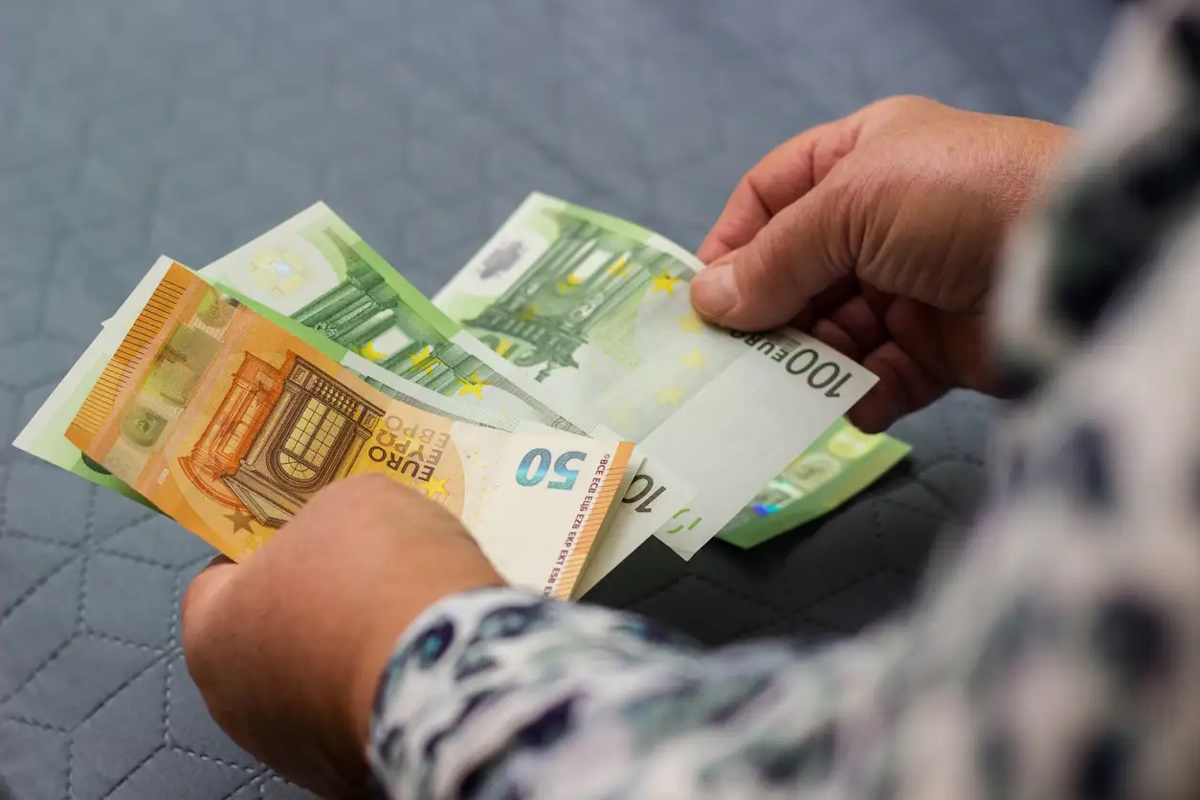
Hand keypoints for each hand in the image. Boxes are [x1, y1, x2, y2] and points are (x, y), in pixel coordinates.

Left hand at [181, 476, 503, 798]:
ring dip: (346, 653)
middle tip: (362, 571)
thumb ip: (331, 516)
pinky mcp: (343, 774)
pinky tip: (419, 659)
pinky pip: (356, 715)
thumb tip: (343, 529)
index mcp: (211, 628)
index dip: (263, 548)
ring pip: (311, 683)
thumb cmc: (382, 577)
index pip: (217, 580)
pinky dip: (379, 690)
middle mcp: (232, 700)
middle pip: (265, 635)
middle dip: (310, 603)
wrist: (449, 666)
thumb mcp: (357, 501)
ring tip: (402, 617)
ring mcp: (287, 745)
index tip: (303, 532)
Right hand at [691, 95, 1069, 430]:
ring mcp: (909, 287)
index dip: (733, 243)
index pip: (773, 196)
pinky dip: (856, 398)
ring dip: (803, 363)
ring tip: (771, 394)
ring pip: (831, 333)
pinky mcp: (938, 349)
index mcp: (861, 160)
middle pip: (796, 273)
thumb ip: (774, 259)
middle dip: (763, 314)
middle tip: (725, 359)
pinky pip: (878, 378)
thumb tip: (707, 303)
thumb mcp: (851, 206)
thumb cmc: (955, 199)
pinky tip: (843, 409)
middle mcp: (882, 221)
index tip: (701, 298)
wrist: (1072, 256)